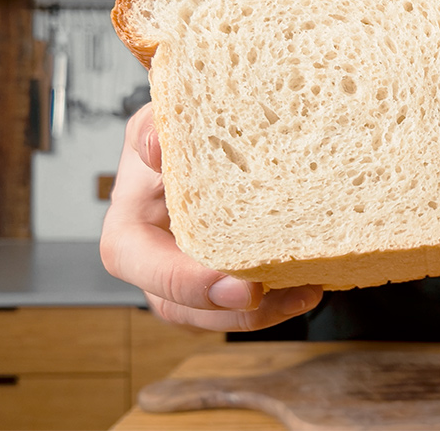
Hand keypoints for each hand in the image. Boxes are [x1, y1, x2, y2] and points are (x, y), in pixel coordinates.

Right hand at [100, 103, 322, 330]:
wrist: (207, 143)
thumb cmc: (178, 136)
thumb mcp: (158, 121)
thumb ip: (153, 129)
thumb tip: (157, 146)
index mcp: (129, 229)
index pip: (139, 266)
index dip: (186, 283)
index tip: (239, 285)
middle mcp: (154, 265)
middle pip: (183, 307)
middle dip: (231, 312)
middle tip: (276, 294)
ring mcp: (188, 282)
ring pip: (218, 318)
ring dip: (265, 312)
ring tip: (307, 291)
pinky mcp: (222, 287)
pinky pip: (247, 309)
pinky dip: (279, 301)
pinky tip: (310, 284)